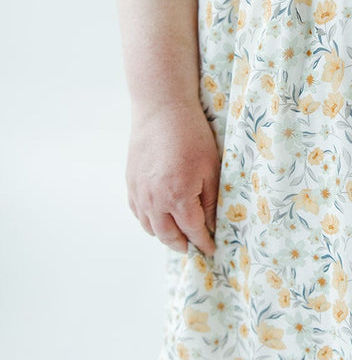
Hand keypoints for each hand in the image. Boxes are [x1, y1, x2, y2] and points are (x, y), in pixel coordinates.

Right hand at [126, 101, 220, 255]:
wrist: (162, 110)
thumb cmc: (192, 136)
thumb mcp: (211, 169)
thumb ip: (210, 202)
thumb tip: (211, 226)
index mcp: (178, 197)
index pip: (192, 231)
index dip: (203, 243)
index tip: (211, 249)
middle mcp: (155, 200)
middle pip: (168, 236)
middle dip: (183, 245)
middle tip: (194, 248)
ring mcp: (140, 193)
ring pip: (150, 228)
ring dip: (165, 237)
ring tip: (178, 238)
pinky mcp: (131, 183)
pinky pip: (138, 213)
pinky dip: (149, 223)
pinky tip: (158, 220)